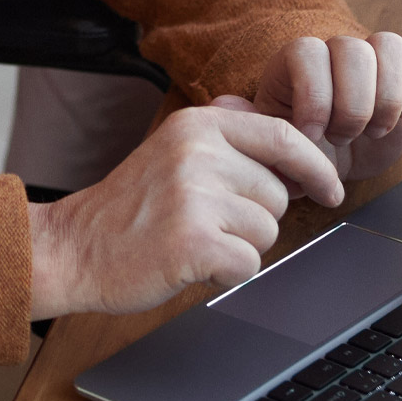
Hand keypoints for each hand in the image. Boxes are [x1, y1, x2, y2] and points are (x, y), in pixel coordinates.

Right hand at [28, 98, 342, 318]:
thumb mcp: (170, 150)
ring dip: (239, 248)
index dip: (315, 167)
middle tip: (206, 224)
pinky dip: (226, 274)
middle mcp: (196, 154)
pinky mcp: (191, 243)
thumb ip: (223, 136)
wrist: (72, 248)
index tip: (329, 189)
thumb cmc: (127, 209)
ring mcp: (193, 197)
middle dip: (254, 219)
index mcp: (196, 125)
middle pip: (277, 195)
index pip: (283, 136)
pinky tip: (191, 264)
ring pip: (266, 233)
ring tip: (192, 241)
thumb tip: (285, 132)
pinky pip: (248, 265)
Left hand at [254, 31, 401, 182]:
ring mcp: (372, 57)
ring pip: (389, 47)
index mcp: (294, 62)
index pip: (307, 52)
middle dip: (352, 105)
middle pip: (352, 49)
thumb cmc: (298, 154)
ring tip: (372, 131)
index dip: (315, 95)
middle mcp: (333, 51)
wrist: (333, 164)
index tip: (312, 135)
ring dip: (385, 99)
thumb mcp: (269, 148)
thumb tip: (223, 103)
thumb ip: (249, 126)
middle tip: (343, 137)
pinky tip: (400, 117)